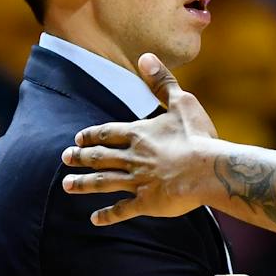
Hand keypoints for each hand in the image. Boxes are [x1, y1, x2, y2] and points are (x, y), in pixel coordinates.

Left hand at [61, 53, 218, 225]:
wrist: (210, 168)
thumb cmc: (199, 135)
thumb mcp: (182, 101)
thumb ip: (162, 81)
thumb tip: (145, 57)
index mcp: (139, 134)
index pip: (108, 133)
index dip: (92, 135)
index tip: (78, 138)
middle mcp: (132, 157)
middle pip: (100, 157)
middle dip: (81, 157)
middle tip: (65, 158)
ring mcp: (137, 181)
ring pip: (103, 182)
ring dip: (83, 184)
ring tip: (67, 185)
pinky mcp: (147, 202)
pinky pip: (122, 209)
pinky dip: (107, 215)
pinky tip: (94, 219)